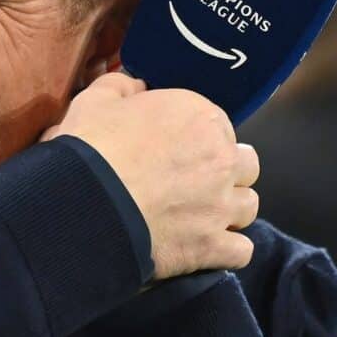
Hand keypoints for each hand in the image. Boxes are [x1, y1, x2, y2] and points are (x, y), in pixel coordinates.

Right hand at [43, 73, 259, 279]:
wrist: (87, 202)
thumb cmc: (92, 146)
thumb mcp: (97, 100)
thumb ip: (122, 86)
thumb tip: (136, 86)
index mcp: (200, 118)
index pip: (217, 124)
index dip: (196, 136)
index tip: (174, 146)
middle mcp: (221, 160)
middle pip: (245, 165)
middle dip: (225, 171)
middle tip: (194, 179)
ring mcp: (220, 205)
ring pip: (248, 206)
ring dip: (229, 209)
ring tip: (202, 214)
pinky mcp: (211, 246)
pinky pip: (241, 250)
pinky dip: (227, 250)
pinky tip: (205, 246)